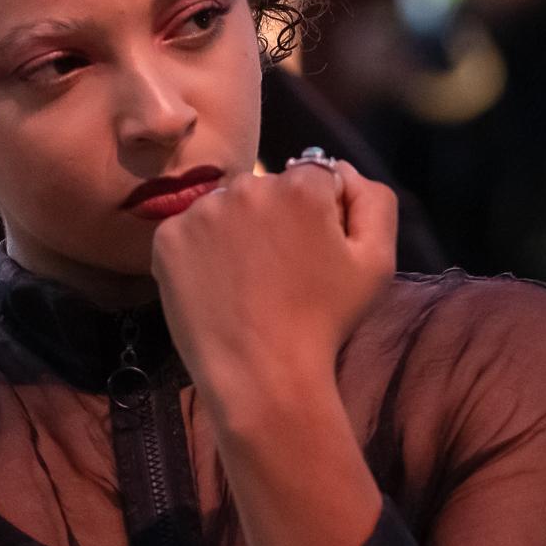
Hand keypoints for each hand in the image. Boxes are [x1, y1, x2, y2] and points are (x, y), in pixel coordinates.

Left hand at [151, 156, 394, 421]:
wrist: (263, 374)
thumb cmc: (326, 321)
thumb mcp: (378, 260)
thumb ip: (373, 200)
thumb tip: (340, 170)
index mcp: (302, 185)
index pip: (315, 177)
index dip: (319, 215)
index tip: (313, 254)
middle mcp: (248, 185)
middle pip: (267, 189)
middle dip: (276, 218)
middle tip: (279, 272)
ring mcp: (202, 210)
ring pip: (226, 208)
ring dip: (236, 231)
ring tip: (246, 282)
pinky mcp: (168, 237)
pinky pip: (189, 231)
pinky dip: (200, 252)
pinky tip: (216, 286)